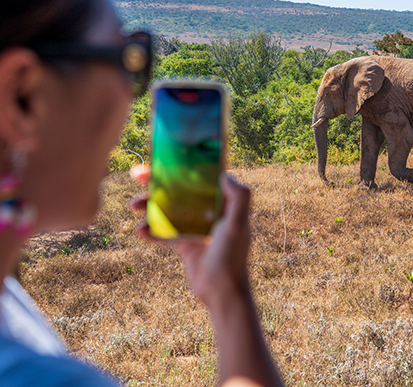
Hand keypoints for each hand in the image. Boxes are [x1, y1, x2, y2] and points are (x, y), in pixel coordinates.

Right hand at [130, 167, 252, 305]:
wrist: (222, 293)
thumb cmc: (232, 257)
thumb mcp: (237, 225)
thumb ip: (239, 197)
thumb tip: (224, 174)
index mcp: (224, 203)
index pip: (201, 177)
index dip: (183, 166)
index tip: (163, 159)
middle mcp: (210, 212)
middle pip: (181, 190)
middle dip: (159, 182)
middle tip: (137, 175)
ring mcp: (196, 228)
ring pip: (168, 209)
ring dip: (149, 205)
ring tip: (133, 206)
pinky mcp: (186, 245)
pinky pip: (164, 233)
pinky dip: (151, 231)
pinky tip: (139, 231)